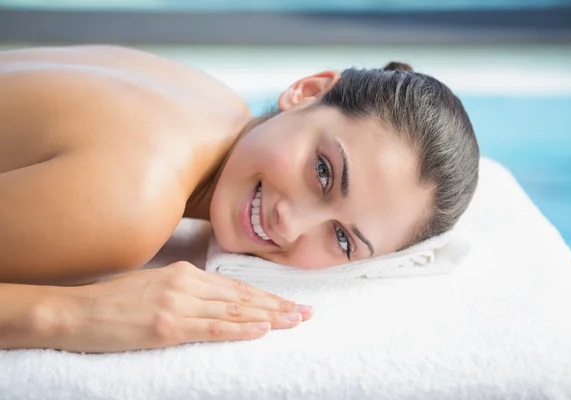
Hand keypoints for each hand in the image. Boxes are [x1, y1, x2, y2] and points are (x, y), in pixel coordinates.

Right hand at [56, 261, 311, 352]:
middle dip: (277, 305)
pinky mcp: (166, 326)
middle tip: (306, 312)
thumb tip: (216, 299)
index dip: (266, 296)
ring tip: (295, 321)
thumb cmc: (114, 301)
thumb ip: (187, 289)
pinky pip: (212, 328)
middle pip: (241, 297)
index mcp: (185, 273)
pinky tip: (262, 330)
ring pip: (233, 311)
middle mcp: (186, 284)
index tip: (289, 302)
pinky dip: (240, 329)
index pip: (235, 287)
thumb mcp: (157, 286)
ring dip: (268, 317)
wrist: (76, 312)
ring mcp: (177, 304)